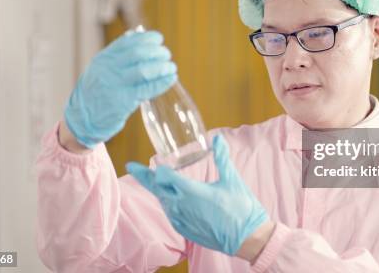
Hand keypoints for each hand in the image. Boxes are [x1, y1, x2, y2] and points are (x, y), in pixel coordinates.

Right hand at [64, 30, 176, 147]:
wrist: (80, 119)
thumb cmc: (95, 92)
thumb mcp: (99, 69)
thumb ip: (117, 54)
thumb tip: (136, 34)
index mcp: (103, 59)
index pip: (127, 42)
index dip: (146, 38)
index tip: (158, 39)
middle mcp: (107, 69)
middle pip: (137, 54)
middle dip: (156, 51)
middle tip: (166, 54)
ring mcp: (115, 85)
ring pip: (143, 70)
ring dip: (161, 67)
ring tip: (171, 67)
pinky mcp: (123, 102)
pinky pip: (146, 89)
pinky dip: (161, 83)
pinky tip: (170, 79)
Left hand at [126, 134, 268, 255]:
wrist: (247, 239)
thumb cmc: (241, 208)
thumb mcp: (232, 180)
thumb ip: (222, 158)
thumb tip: (217, 139)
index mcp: (191, 191)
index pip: (163, 176)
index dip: (156, 167)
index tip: (150, 160)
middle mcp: (181, 206)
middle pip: (156, 188)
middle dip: (144, 177)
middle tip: (132, 167)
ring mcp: (181, 220)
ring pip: (162, 201)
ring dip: (157, 190)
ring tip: (153, 180)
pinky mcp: (184, 230)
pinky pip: (169, 213)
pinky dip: (166, 203)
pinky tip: (169, 199)